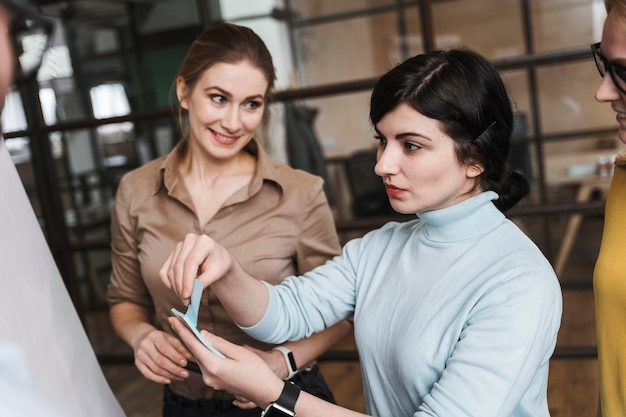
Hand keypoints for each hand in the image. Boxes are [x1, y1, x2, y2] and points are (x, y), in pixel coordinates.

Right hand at [132, 327, 192, 383]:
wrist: (141, 337)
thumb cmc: (159, 338)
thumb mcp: (170, 338)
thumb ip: (179, 348)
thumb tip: (189, 357)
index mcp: (155, 336)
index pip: (165, 348)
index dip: (175, 357)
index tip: (185, 363)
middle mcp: (145, 345)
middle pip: (160, 360)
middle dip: (174, 369)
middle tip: (185, 374)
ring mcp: (140, 355)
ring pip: (155, 369)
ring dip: (169, 375)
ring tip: (180, 377)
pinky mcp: (138, 364)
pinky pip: (148, 374)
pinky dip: (159, 379)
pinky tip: (169, 380)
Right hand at [159, 233, 234, 304]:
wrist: (217, 259)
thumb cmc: (219, 265)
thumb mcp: (217, 273)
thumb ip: (204, 281)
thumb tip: (190, 293)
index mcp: (204, 242)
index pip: (191, 262)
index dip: (187, 280)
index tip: (187, 295)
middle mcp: (189, 240)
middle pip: (179, 266)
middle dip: (181, 286)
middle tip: (186, 301)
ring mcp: (179, 246)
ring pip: (171, 270)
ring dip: (175, 287)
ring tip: (184, 298)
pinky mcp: (173, 254)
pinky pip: (164, 271)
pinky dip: (169, 282)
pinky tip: (176, 290)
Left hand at [168, 316, 283, 408]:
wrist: (265, 392)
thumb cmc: (257, 371)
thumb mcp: (240, 352)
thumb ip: (219, 343)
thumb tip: (203, 334)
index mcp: (214, 367)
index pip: (194, 345)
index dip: (182, 330)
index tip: (173, 319)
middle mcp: (209, 376)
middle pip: (194, 351)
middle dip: (186, 335)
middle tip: (178, 320)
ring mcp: (211, 381)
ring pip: (200, 357)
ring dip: (195, 343)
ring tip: (188, 328)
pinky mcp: (215, 382)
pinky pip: (206, 364)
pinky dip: (203, 352)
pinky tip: (203, 344)